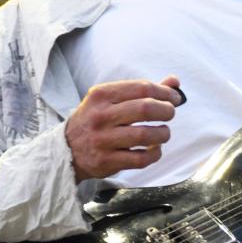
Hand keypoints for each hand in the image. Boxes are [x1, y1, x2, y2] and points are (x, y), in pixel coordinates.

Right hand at [64, 75, 182, 181]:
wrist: (67, 149)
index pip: (142, 88)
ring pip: (145, 135)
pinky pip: (140, 159)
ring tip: (163, 133)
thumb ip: (142, 90)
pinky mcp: (106, 161)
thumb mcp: (111, 99)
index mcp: (102, 95)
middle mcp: (101, 116)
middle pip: (145, 109)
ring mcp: (102, 139)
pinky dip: (154, 154)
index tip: (175, 98)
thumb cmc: (97, 120)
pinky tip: (155, 150)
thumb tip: (174, 81)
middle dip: (166, 111)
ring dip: (163, 134)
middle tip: (170, 114)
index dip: (165, 92)